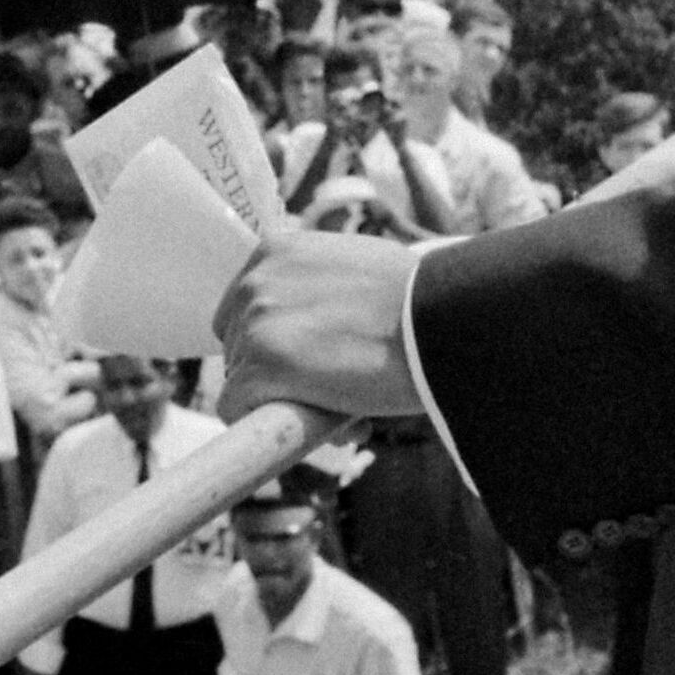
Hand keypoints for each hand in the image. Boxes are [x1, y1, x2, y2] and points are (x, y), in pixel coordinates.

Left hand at [211, 227, 425, 422]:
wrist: (440, 320)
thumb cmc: (417, 300)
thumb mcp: (356, 270)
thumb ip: (321, 292)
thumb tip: (309, 345)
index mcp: (275, 251)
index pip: (244, 305)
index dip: (272, 339)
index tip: (306, 358)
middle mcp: (255, 282)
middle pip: (234, 344)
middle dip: (271, 369)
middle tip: (328, 384)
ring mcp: (254, 326)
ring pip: (239, 380)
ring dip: (280, 398)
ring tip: (338, 401)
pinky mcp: (261, 369)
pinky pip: (237, 410)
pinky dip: (269, 423)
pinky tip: (319, 420)